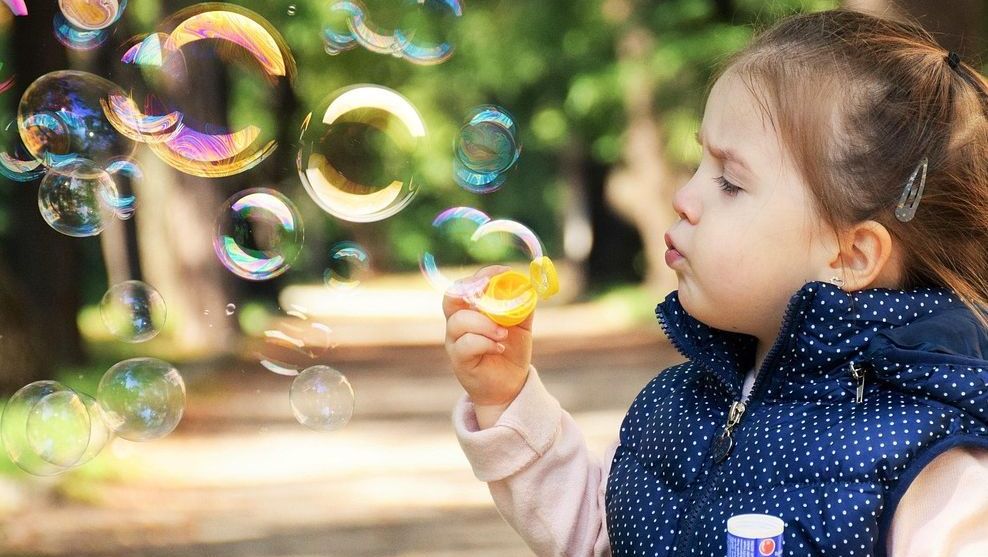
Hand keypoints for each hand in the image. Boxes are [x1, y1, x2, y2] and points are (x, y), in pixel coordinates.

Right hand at [443, 265, 532, 405]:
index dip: (482, 275)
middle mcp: (458, 323)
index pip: (466, 285)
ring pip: (459, 322)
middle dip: (471, 290)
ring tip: (503, 333)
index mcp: (471, 309)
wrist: (510, 384)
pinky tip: (498, 347)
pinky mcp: (459, 360)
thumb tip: (529, 285)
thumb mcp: (521, 325)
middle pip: (451, 298)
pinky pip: (466, 344)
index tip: (503, 272)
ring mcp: (455, 342)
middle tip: (491, 291)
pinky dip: (485, 342)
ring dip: (485, 323)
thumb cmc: (511, 351)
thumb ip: (523, 305)